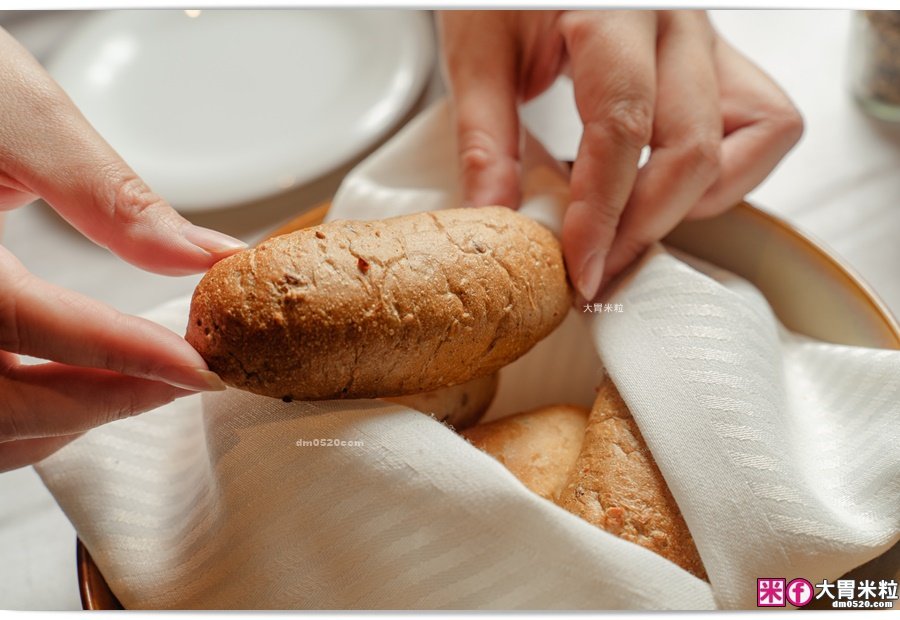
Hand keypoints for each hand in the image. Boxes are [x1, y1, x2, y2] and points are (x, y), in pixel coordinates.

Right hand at [0, 29, 244, 471]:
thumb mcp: (20, 119)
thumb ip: (111, 197)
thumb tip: (207, 256)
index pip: (35, 326)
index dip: (128, 356)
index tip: (200, 368)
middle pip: (8, 403)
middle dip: (111, 398)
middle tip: (187, 378)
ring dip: (71, 418)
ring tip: (147, 382)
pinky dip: (31, 415)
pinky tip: (82, 383)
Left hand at [439, 10, 802, 299]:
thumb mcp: (480, 53)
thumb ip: (485, 139)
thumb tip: (497, 221)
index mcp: (612, 10)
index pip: (622, 126)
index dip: (602, 212)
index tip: (580, 267)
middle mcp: (675, 21)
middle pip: (694, 146)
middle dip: (645, 225)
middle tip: (598, 267)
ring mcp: (706, 38)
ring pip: (755, 136)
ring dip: (697, 200)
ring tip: (634, 225)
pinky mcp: (717, 58)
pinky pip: (764, 122)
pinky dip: (729, 170)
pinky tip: (668, 184)